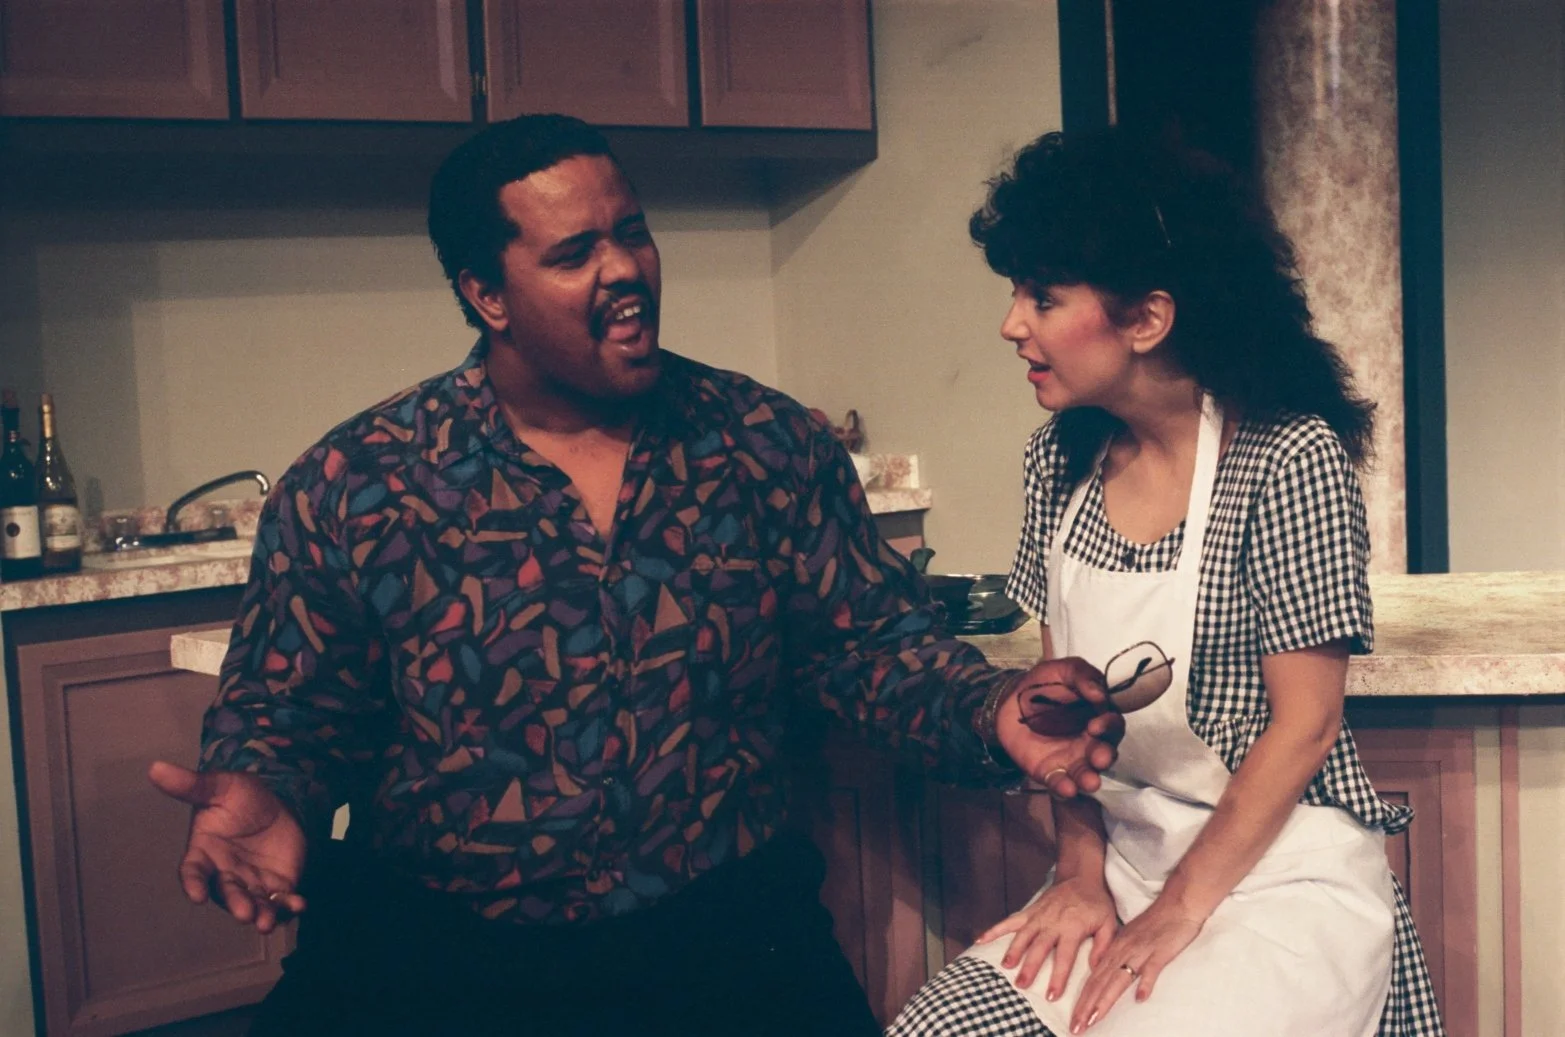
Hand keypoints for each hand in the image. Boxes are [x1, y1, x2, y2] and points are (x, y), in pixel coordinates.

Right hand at [147, 761, 307, 932]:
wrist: (278, 802)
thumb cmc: (241, 798)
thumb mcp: (220, 786)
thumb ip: (191, 784)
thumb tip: (155, 767)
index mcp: (204, 853)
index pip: (193, 872)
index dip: (193, 884)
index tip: (196, 895)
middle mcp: (224, 873)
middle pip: (226, 893)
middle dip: (235, 904)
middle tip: (244, 913)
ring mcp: (251, 882)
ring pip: (252, 904)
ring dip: (260, 915)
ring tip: (266, 922)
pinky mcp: (277, 885)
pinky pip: (281, 900)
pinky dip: (289, 906)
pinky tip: (300, 905)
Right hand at [977, 874, 1118, 1000]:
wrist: (1081, 877)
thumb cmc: (1096, 903)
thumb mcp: (1108, 923)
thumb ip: (1102, 946)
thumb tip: (1095, 968)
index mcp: (1072, 928)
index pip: (1064, 957)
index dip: (1058, 977)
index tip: (1051, 995)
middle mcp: (1052, 922)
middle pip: (1039, 948)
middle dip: (1030, 967)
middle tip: (1021, 985)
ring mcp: (1038, 916)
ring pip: (1022, 935)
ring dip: (1013, 951)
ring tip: (1005, 966)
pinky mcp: (1030, 911)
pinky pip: (1010, 921)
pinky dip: (994, 929)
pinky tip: (980, 939)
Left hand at [996, 657, 1124, 796]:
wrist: (1009, 700)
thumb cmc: (1044, 685)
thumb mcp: (1063, 671)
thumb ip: (1082, 675)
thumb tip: (1099, 694)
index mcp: (1097, 717)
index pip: (1113, 724)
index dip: (1108, 726)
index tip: (1095, 725)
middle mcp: (1090, 742)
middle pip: (1105, 753)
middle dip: (1105, 757)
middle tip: (1099, 758)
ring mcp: (1071, 759)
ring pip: (1087, 773)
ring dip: (1090, 778)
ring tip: (1089, 782)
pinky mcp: (1051, 771)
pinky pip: (1060, 782)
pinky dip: (1065, 788)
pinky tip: (1067, 789)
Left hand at [1070, 896, 1204, 1031]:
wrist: (1177, 904)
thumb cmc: (1154, 924)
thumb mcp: (1130, 941)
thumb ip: (1119, 959)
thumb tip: (1107, 979)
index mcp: (1114, 949)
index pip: (1094, 979)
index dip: (1083, 1001)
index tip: (1075, 1020)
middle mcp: (1123, 951)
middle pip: (1100, 982)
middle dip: (1086, 1007)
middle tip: (1076, 1027)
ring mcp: (1141, 951)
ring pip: (1118, 978)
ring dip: (1105, 1000)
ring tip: (1093, 1019)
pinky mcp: (1160, 952)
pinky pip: (1152, 969)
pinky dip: (1145, 983)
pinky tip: (1140, 999)